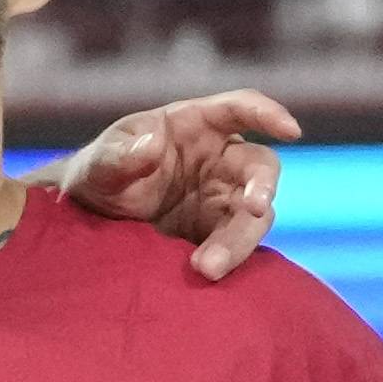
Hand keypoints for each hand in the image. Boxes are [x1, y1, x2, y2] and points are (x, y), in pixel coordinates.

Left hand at [52, 90, 299, 278]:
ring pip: (254, 214)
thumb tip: (153, 145)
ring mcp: (222, 197)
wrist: (92, 222)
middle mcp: (217, 158)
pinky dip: (227, 259)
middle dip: (262, 186)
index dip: (267, 114)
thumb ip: (120, 155)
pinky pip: (237, 244)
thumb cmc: (98, 176)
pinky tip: (204, 273)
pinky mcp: (217, 232)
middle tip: (254, 209)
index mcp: (193, 125)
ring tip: (206, 268)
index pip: (239, 108)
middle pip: (259, 167)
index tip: (290, 130)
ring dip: (238, 240)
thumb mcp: (99, 164)